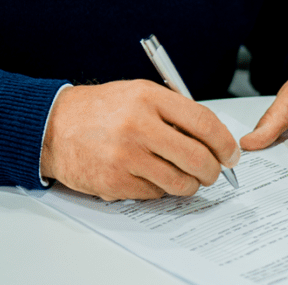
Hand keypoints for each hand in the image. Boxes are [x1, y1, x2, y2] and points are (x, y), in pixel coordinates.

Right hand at [40, 80, 240, 200]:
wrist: (55, 126)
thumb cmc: (102, 109)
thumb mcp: (140, 93)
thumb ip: (174, 111)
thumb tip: (211, 137)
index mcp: (149, 98)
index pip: (203, 122)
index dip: (224, 141)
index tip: (231, 152)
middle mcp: (139, 126)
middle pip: (197, 157)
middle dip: (213, 170)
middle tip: (214, 171)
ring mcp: (126, 157)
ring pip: (179, 182)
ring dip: (190, 184)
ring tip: (186, 176)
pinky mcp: (115, 182)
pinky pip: (154, 194)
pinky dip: (160, 189)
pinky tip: (151, 176)